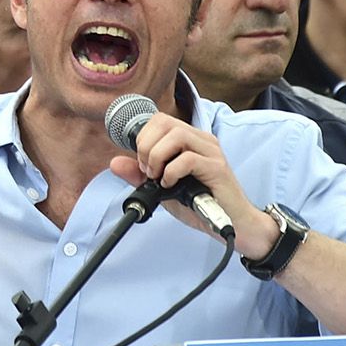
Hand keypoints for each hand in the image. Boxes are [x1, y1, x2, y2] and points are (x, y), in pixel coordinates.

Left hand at [107, 111, 271, 252]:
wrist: (231, 225)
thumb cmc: (199, 204)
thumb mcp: (162, 189)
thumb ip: (139, 175)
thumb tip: (114, 163)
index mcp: (189, 140)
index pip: (159, 120)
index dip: (143, 137)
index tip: (140, 163)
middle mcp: (201, 140)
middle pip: (165, 122)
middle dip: (147, 146)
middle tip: (148, 170)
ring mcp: (211, 152)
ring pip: (176, 136)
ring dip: (158, 156)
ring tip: (157, 177)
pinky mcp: (218, 168)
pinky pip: (188, 159)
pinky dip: (172, 172)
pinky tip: (170, 185)